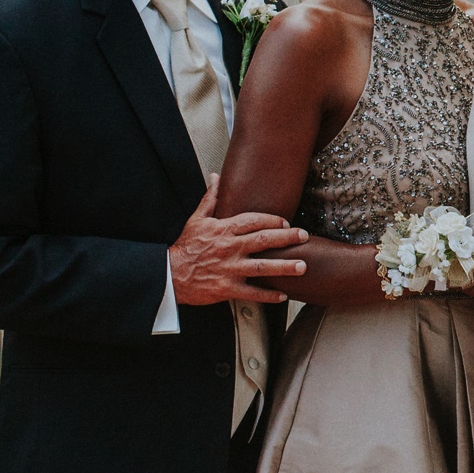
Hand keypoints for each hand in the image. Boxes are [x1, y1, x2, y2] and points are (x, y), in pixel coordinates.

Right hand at [170, 175, 308, 305]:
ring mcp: (229, 269)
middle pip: (263, 240)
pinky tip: (283, 295)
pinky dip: (268, 295)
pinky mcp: (226, 288)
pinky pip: (251, 293)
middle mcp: (229, 248)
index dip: (272, 220)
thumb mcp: (197, 219)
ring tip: (302, 266)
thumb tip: (216, 177)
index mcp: (223, 229)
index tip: (286, 222)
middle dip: (286, 237)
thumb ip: (211, 198)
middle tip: (304, 236)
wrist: (169, 274)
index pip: (253, 221)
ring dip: (284, 267)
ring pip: (261, 267)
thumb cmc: (185, 247)